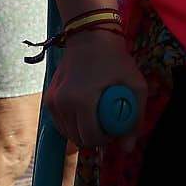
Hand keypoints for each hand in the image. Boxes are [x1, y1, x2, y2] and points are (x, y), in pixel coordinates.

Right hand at [47, 28, 146, 148]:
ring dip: (82, 131)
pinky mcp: (48, 99)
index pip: (91, 137)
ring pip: (68, 133)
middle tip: (106, 124)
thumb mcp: (136, 84)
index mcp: (82, 100)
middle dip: (94, 137)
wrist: (90, 35)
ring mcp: (52, 101)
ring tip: (96, 115)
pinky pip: (61, 123)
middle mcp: (63, 103)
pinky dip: (72, 123)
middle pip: (78, 139)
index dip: (105, 139)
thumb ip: (135, 118)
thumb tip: (128, 149)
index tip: (114, 129)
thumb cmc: (115, 59)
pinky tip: (84, 111)